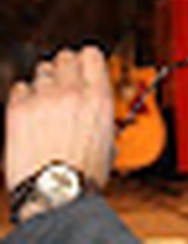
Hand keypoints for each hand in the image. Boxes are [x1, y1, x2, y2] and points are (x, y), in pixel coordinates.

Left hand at [5, 47, 113, 191]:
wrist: (55, 195)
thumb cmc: (85, 173)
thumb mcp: (108, 136)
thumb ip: (99, 111)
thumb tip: (92, 103)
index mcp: (99, 96)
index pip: (91, 54)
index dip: (87, 59)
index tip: (83, 67)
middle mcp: (73, 90)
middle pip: (65, 56)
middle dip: (65, 68)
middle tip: (63, 83)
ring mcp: (44, 98)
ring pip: (43, 69)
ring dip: (46, 81)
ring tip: (47, 102)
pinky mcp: (19, 109)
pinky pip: (21, 87)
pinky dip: (26, 95)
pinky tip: (31, 112)